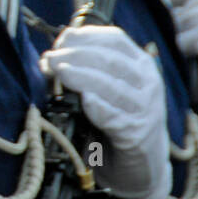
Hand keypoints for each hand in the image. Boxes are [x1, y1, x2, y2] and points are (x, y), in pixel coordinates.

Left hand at [41, 25, 170, 197]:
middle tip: (50, 58)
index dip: (85, 36)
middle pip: (110, 61)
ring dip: (81, 77)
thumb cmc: (117, 116)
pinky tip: (83, 100)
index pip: (114, 39)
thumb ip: (84, 67)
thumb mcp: (106, 86)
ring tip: (59, 72)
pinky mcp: (137, 135)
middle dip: (76, 56)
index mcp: (140, 64)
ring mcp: (145, 109)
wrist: (142, 162)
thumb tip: (50, 56)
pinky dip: (97, 107)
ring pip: (111, 87)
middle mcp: (147, 83)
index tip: (61, 40)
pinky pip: (115, 117)